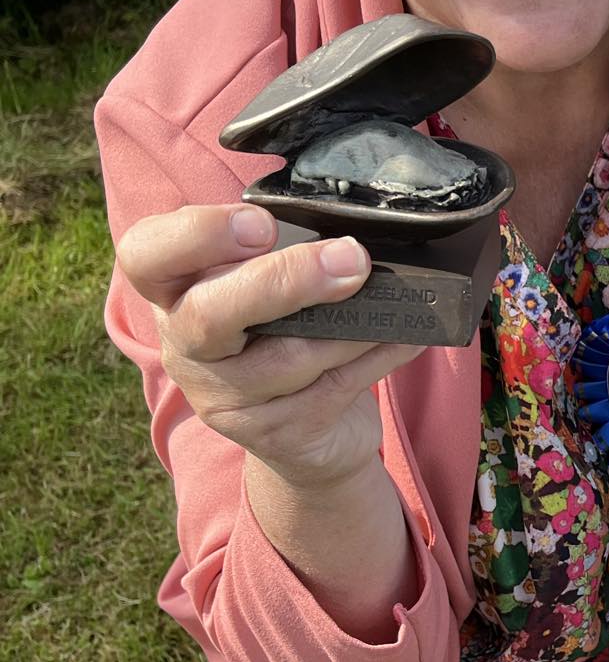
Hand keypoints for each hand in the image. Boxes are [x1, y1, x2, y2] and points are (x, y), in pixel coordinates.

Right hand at [114, 202, 426, 490]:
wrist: (306, 436)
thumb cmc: (284, 335)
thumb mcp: (267, 288)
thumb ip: (284, 256)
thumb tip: (349, 236)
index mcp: (173, 291)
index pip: (147, 255)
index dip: (197, 235)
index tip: (261, 224)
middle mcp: (184, 346)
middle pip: (210, 315)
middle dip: (284, 281)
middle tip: (350, 259)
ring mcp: (223, 399)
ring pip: (290, 357)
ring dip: (353, 326)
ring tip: (395, 300)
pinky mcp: (273, 435)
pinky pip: (335, 387)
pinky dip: (380, 355)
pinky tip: (408, 336)